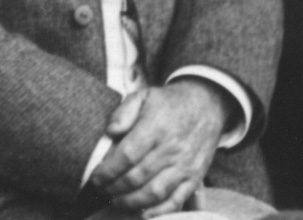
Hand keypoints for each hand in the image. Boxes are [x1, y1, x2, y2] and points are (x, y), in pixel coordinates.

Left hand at [90, 79, 228, 214]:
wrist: (207, 104)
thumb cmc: (169, 103)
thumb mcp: (144, 95)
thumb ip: (123, 111)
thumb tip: (110, 132)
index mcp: (157, 126)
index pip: (127, 155)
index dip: (107, 171)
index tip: (95, 177)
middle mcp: (172, 147)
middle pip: (136, 177)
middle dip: (113, 188)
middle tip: (102, 189)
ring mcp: (185, 164)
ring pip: (153, 193)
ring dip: (130, 202)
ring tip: (117, 199)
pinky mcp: (195, 177)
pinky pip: (175, 201)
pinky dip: (157, 211)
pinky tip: (141, 211)